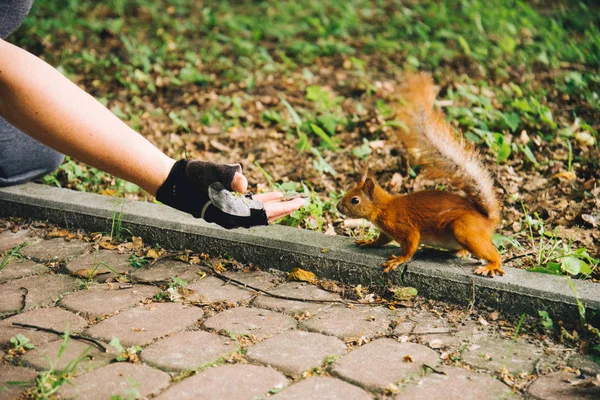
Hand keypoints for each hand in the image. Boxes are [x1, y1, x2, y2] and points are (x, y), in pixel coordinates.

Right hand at [157, 160, 305, 228]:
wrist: (173, 181)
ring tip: (291, 200)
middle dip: (284, 209)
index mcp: (231, 213)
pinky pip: (251, 209)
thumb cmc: (193, 175)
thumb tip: (245, 185)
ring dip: (275, 207)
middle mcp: (232, 219)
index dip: (283, 208)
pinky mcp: (226, 209)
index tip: (299, 203)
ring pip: (259, 214)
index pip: (264, 214)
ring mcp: (229, 216)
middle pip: (265, 217)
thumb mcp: (213, 172)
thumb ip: (231, 177)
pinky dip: (263, 203)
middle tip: (303, 202)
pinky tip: (273, 196)